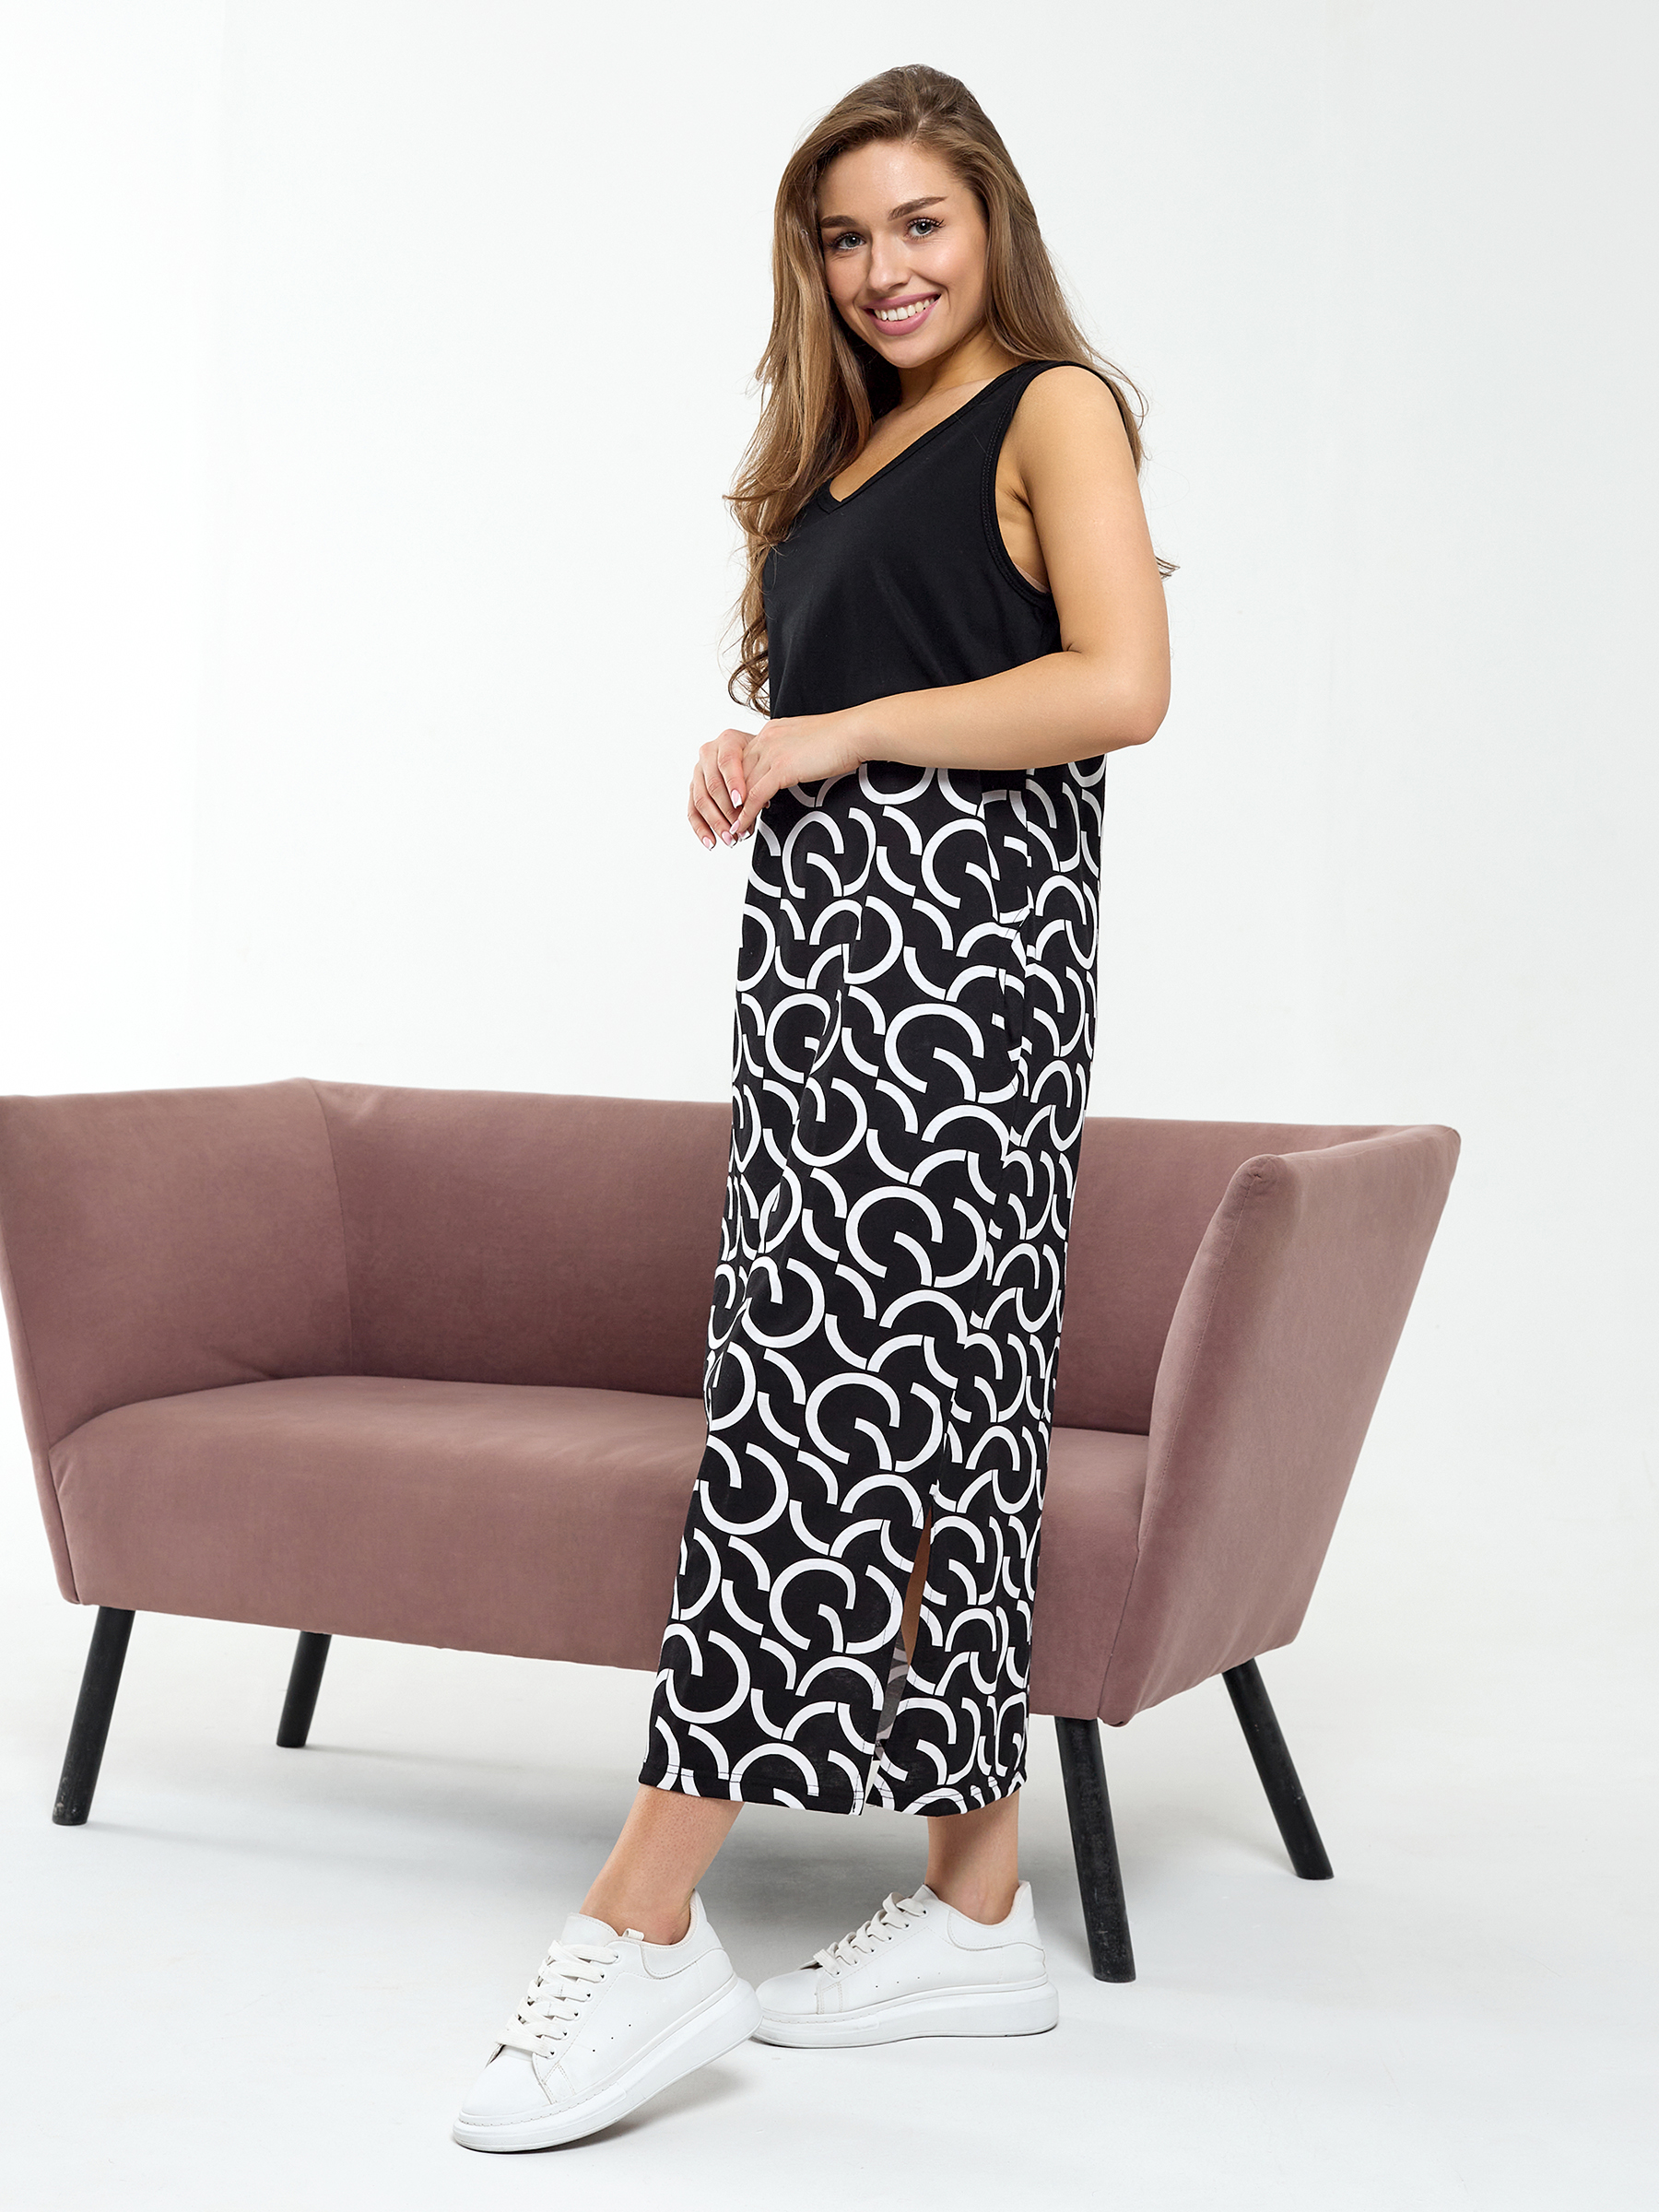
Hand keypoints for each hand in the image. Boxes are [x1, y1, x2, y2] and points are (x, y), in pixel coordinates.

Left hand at [687, 713, 865, 849]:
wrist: (857, 732)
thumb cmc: (842, 738)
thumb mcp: (808, 742)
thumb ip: (793, 753)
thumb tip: (794, 767)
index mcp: (771, 732)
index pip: (743, 760)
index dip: (738, 784)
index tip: (736, 803)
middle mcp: (766, 739)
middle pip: (736, 774)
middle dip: (729, 801)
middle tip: (727, 822)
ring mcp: (772, 753)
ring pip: (742, 786)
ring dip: (734, 812)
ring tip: (732, 831)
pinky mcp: (782, 767)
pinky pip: (756, 795)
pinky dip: (747, 813)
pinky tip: (742, 827)